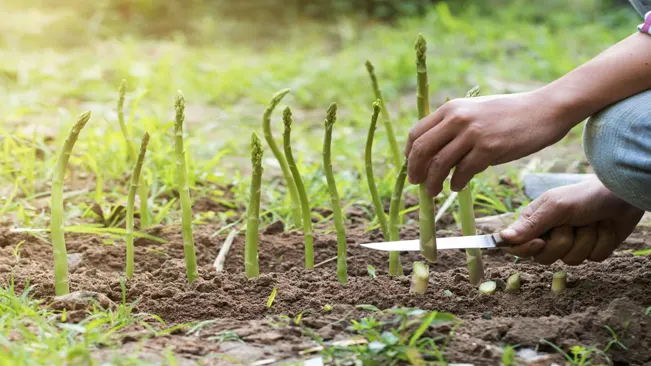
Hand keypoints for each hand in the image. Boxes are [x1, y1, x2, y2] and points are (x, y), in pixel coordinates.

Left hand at [405, 91, 574, 195]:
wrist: (544, 109)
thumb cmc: (509, 115)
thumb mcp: (475, 112)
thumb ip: (454, 127)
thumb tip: (434, 154)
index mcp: (451, 108)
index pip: (417, 133)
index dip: (410, 154)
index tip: (412, 167)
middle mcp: (458, 118)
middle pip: (422, 150)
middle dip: (415, 170)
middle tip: (417, 184)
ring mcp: (473, 133)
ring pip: (439, 164)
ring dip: (433, 182)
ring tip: (433, 191)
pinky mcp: (489, 149)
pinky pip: (462, 172)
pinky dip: (456, 183)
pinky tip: (457, 187)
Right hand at [500, 177, 643, 264]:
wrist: (620, 195)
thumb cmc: (584, 196)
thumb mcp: (555, 207)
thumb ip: (530, 225)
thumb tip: (503, 238)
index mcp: (535, 222)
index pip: (517, 246)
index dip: (526, 249)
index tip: (540, 242)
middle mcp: (550, 235)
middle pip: (544, 258)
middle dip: (562, 242)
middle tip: (571, 225)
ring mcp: (572, 244)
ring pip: (571, 260)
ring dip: (586, 240)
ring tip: (591, 222)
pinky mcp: (592, 250)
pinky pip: (593, 258)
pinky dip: (601, 242)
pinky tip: (604, 228)